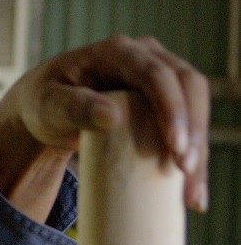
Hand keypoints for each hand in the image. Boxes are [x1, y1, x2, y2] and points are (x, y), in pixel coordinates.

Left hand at [0, 35, 209, 217]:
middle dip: (194, 129)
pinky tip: (193, 187)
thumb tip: (112, 117)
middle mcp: (146, 56)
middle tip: (187, 171)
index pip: (155, 74)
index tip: (175, 146)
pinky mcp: (164, 99)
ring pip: (196, 103)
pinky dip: (193, 153)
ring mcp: (160, 75)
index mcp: (117, 51)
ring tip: (193, 192)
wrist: (47, 108)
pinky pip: (189, 120)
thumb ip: (74, 108)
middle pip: (187, 86)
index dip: (171, 108)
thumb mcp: (49, 105)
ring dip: (200, 146)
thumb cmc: (44, 102)